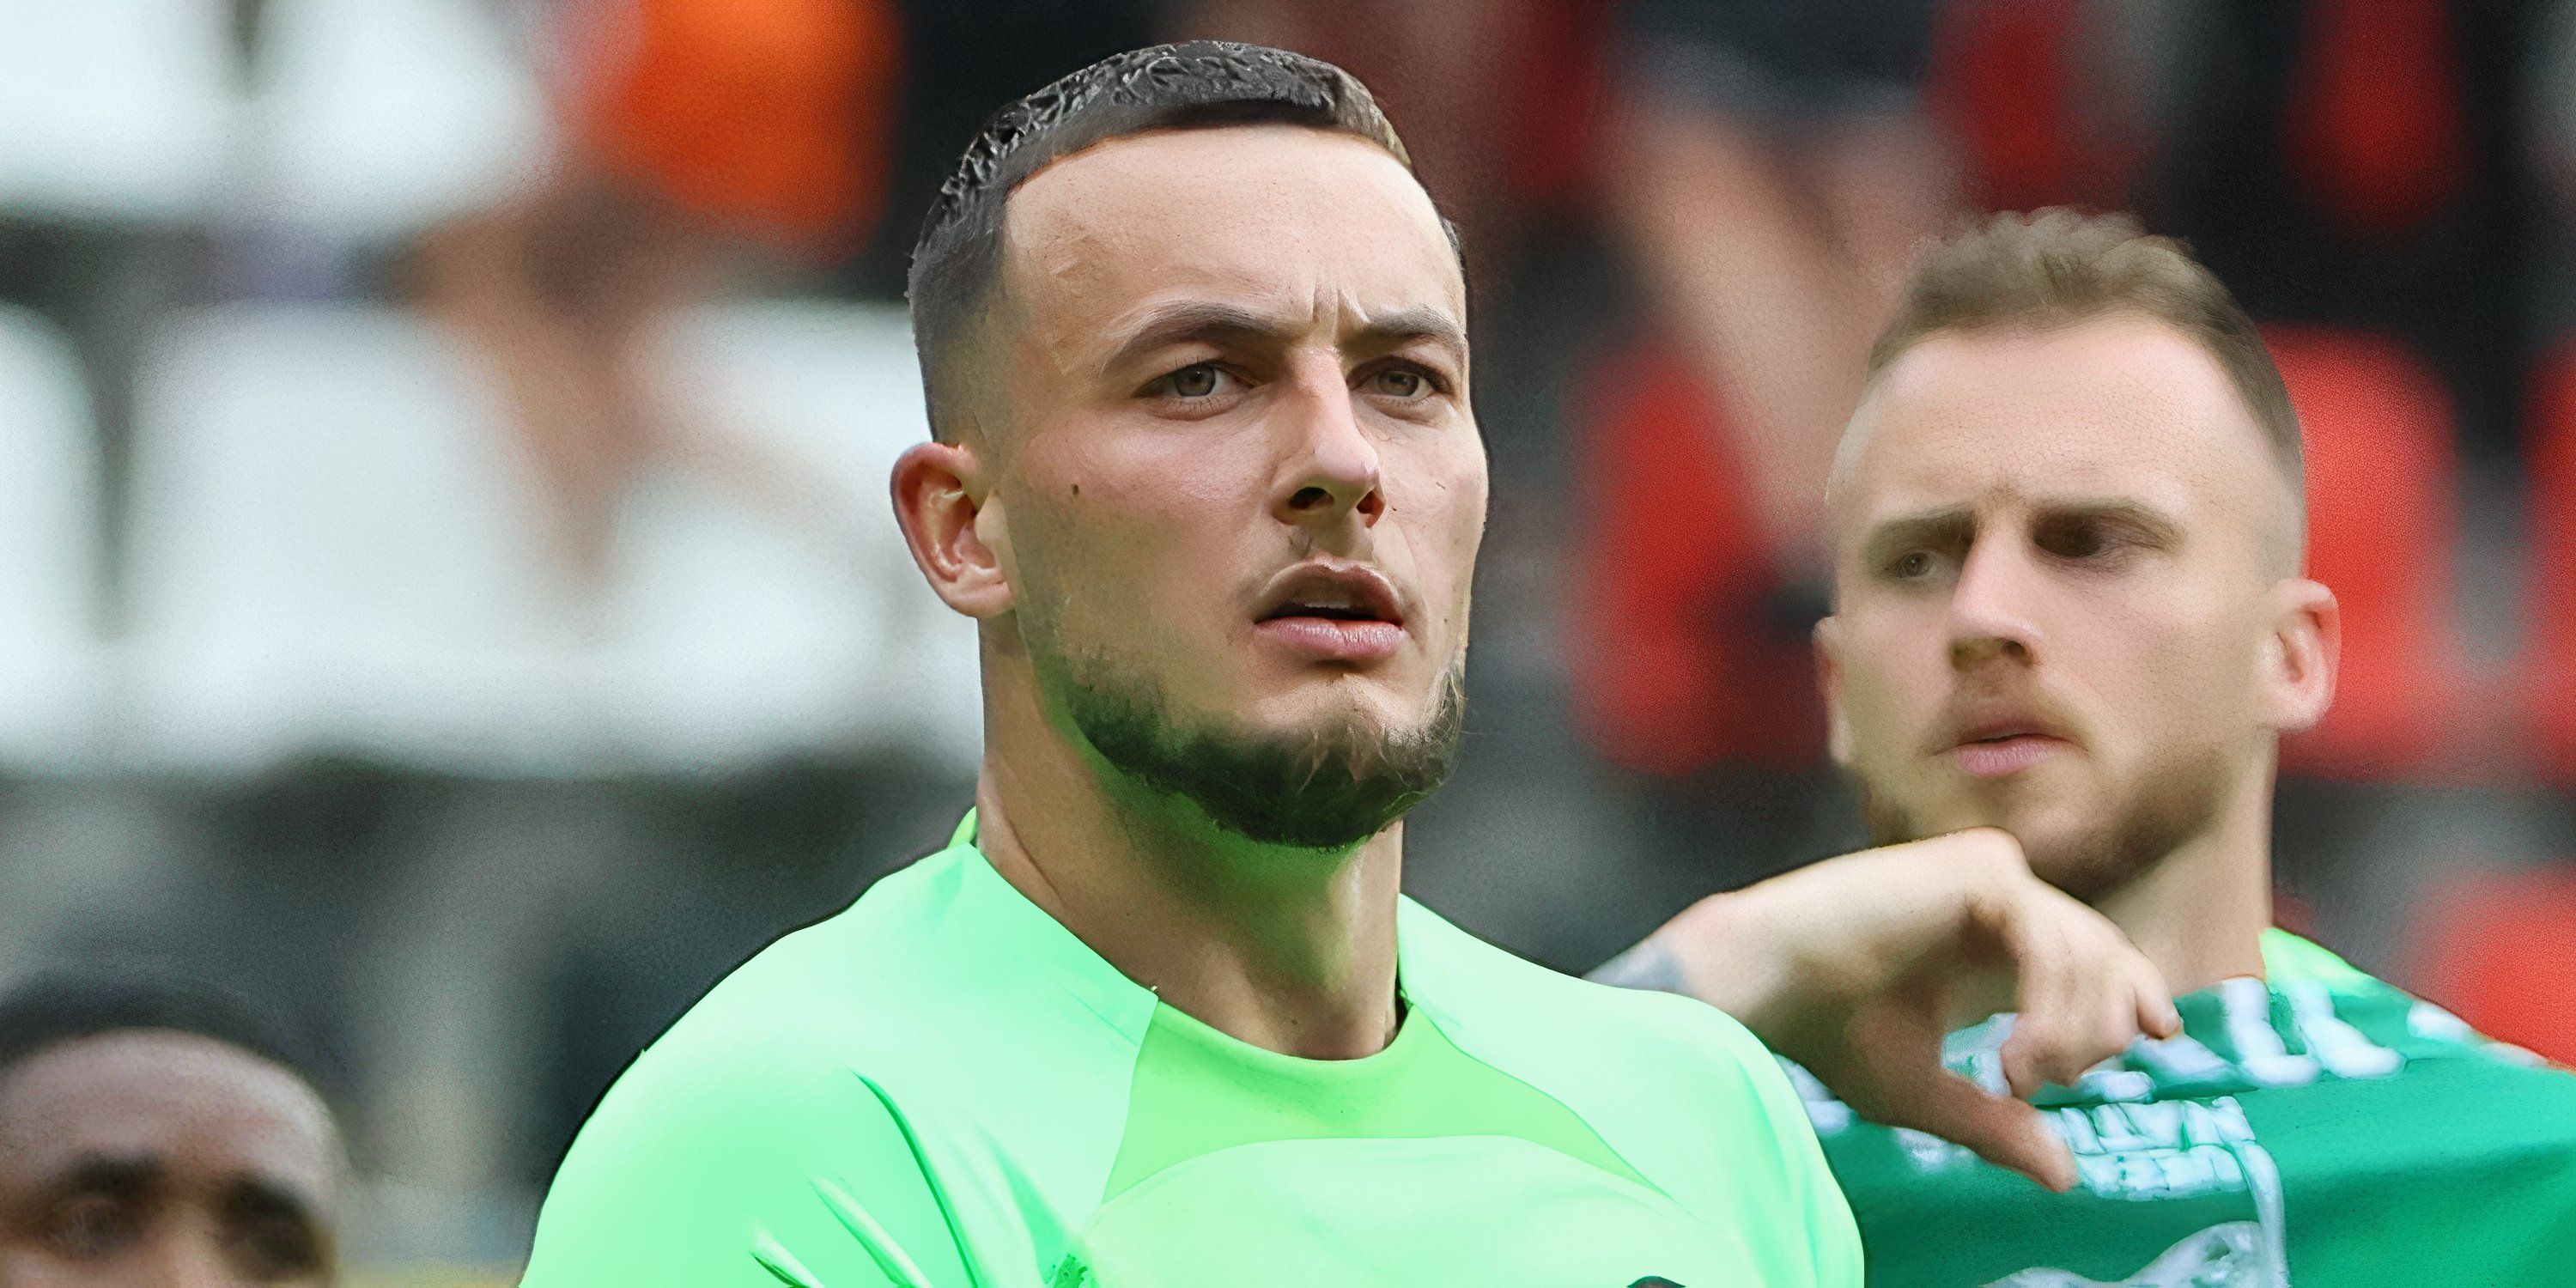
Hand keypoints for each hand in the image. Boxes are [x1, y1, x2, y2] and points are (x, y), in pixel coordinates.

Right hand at [1594, 828, 2178, 1188]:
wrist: (1772, 985)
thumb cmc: (1829, 1032)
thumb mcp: (1925, 1091)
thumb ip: (1995, 1124)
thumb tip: (2068, 1177)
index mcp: (1987, 942)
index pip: (2093, 953)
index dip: (2134, 990)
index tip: (2160, 1035)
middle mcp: (1996, 901)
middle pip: (2105, 952)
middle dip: (2101, 1026)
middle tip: (2047, 1083)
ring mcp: (1991, 876)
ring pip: (2088, 949)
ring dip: (2071, 1028)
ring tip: (2020, 1079)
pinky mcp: (1982, 868)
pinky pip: (2054, 939)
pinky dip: (2051, 1005)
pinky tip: (2015, 1052)